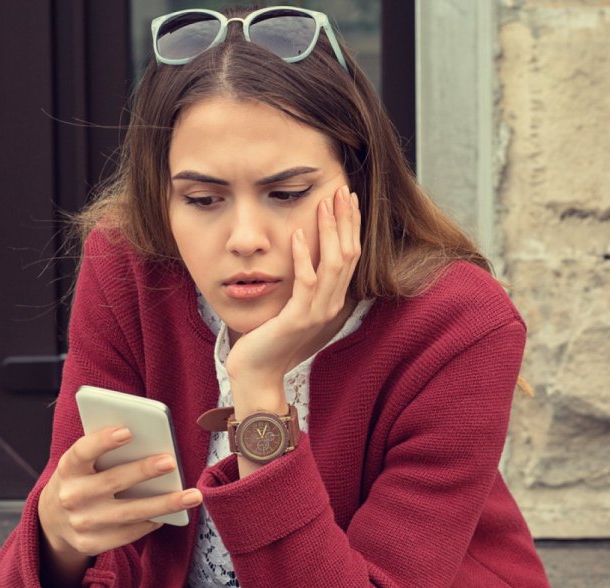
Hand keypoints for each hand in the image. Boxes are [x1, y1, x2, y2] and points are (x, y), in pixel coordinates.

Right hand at [39, 426, 202, 559]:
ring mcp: (81, 523)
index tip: (128, 431)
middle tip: (170, 461)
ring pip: (129, 512)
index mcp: (68, 468)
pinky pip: (129, 533)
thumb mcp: (83, 462)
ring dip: (164, 504)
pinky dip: (152, 522)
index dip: (103, 441)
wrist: (53, 521)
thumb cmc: (82, 478)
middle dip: (143, 471)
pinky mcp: (91, 544)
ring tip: (192, 495)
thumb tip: (149, 439)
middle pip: (111, 482)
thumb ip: (106, 451)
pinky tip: (171, 513)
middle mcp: (71, 496)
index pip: (82, 452)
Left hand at [225, 184, 360, 412]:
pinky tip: (297, 235)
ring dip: (329, 231)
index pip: (351, 255)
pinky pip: (306, 282)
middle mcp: (331, 304)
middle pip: (349, 254)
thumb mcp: (291, 304)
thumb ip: (303, 282)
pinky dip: (303, 256)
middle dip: (346, 221)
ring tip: (324, 204)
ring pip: (334, 264)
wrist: (259, 372)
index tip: (346, 199)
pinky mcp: (298, 318)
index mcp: (332, 299)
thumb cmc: (270, 337)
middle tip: (342, 191)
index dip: (351, 226)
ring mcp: (317, 312)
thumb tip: (302, 251)